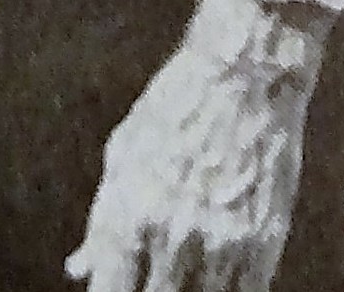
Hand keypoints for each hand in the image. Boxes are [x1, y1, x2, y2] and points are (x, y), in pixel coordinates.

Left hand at [67, 0, 319, 291]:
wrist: (245, 73)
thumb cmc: (177, 104)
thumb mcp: (124, 151)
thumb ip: (101, 217)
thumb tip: (79, 268)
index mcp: (131, 215)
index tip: (112, 289)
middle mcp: (173, 239)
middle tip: (148, 280)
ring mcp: (222, 246)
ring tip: (181, 277)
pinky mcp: (264, 244)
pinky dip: (227, 291)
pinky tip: (214, 279)